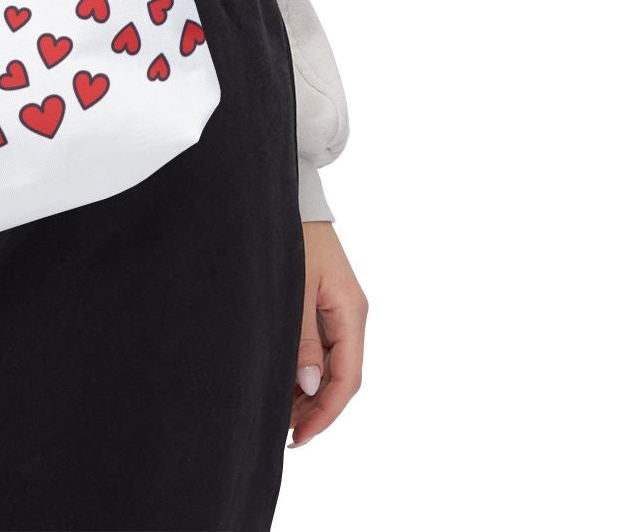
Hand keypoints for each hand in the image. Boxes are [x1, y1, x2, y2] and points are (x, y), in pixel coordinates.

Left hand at [290, 221, 366, 446]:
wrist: (291, 194)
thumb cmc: (293, 235)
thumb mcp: (295, 287)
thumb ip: (303, 337)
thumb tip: (310, 385)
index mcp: (351, 312)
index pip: (347, 379)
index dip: (325, 413)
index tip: (300, 437)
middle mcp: (351, 314)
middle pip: (341, 376)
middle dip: (316, 408)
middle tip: (284, 432)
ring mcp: (339, 307)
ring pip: (331, 363)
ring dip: (309, 391)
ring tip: (280, 413)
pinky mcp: (325, 300)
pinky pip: (322, 345)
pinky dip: (305, 367)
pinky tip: (284, 379)